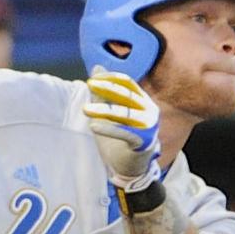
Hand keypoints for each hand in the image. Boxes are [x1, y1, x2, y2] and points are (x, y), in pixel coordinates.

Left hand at [83, 68, 161, 189]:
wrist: (133, 166)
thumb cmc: (121, 138)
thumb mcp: (109, 112)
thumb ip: (103, 92)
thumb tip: (96, 68)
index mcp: (142, 100)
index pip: (127, 83)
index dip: (111, 79)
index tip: (93, 78)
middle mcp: (148, 110)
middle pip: (127, 95)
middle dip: (108, 89)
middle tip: (90, 85)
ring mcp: (148, 125)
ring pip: (125, 114)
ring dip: (105, 110)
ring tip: (86, 109)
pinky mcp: (144, 141)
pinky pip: (125, 133)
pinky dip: (109, 129)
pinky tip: (94, 126)